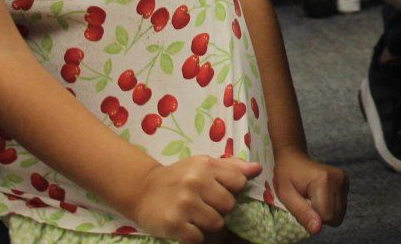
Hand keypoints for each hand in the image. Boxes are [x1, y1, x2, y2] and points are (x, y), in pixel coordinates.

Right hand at [130, 155, 260, 241]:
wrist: (143, 190)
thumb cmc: (179, 176)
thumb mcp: (203, 164)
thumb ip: (231, 167)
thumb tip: (257, 169)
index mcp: (205, 165)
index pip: (239, 182)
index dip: (232, 190)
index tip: (220, 191)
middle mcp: (195, 182)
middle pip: (229, 205)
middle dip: (220, 209)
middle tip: (206, 206)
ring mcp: (184, 204)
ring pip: (217, 224)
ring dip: (208, 224)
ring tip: (196, 217)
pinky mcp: (174, 224)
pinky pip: (199, 238)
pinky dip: (195, 236)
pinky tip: (186, 226)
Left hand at [271, 150, 347, 232]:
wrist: (294, 158)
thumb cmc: (286, 176)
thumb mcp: (287, 196)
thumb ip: (302, 213)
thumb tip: (317, 230)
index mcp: (323, 181)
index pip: (326, 217)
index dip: (313, 217)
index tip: (302, 205)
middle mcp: (339, 179)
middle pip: (335, 217)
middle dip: (320, 216)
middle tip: (307, 203)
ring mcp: (344, 179)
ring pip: (339, 214)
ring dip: (325, 213)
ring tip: (313, 199)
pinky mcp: (346, 182)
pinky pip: (341, 207)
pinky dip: (330, 207)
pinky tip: (320, 196)